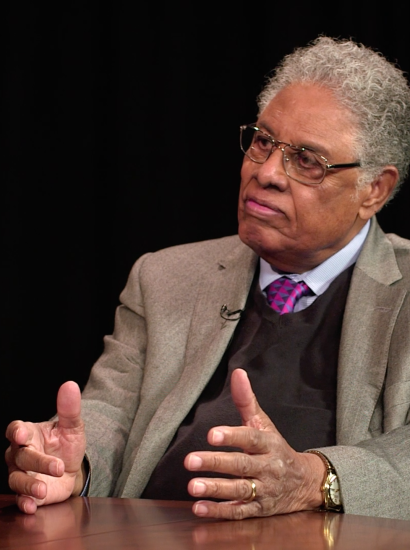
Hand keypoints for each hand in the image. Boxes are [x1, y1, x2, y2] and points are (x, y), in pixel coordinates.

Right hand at [5, 381, 85, 513]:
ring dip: (28, 485)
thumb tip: (70, 385)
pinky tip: (32, 505)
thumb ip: (69, 408)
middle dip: (37, 462)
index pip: (15, 429)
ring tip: (42, 490)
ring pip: (16, 479)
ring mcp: (21, 473)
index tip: (23, 433)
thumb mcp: (72, 427)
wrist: (72, 469)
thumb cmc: (67, 444)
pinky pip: (20, 498)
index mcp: (29, 433)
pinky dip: (24, 502)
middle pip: (20, 456)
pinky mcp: (26, 493)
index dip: (17, 431)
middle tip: (56, 467)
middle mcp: (20, 453)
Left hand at [184, 368, 324, 518]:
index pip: (250, 438)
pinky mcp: (259, 510)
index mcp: (269, 443)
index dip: (231, 436)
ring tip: (192, 486)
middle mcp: (267, 467)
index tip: (211, 434)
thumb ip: (247, 400)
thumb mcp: (264, 423)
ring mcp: (264, 490)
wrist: (304, 483)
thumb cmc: (276, 448)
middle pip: (241, 465)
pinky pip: (239, 512)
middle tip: (189, 460)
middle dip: (215, 463)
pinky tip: (199, 508)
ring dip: (215, 489)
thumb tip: (238, 372)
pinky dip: (219, 512)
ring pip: (239, 491)